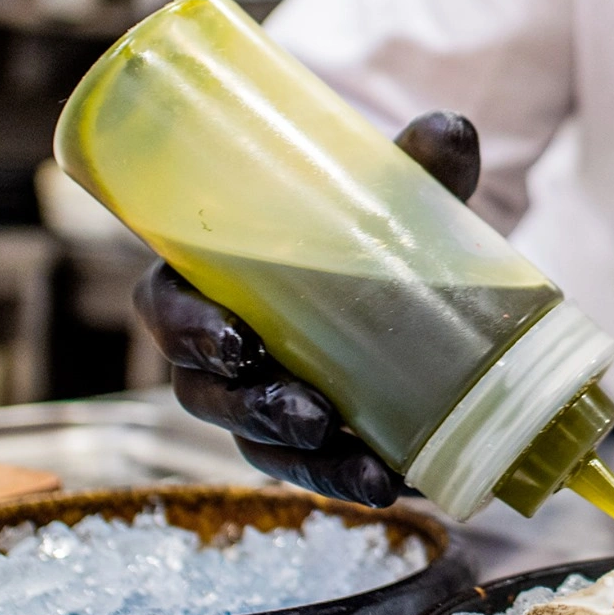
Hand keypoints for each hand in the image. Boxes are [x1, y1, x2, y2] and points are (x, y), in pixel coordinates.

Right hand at [133, 111, 484, 506]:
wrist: (412, 262)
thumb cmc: (367, 220)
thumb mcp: (390, 187)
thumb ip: (418, 160)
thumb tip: (448, 129)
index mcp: (209, 275)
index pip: (165, 306)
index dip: (186, 330)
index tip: (234, 342)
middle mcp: (221, 344)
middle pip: (206, 390)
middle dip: (253, 408)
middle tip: (310, 412)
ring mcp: (262, 392)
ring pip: (257, 438)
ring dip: (302, 457)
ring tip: (360, 462)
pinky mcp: (308, 429)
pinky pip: (309, 466)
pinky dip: (344, 479)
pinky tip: (386, 486)